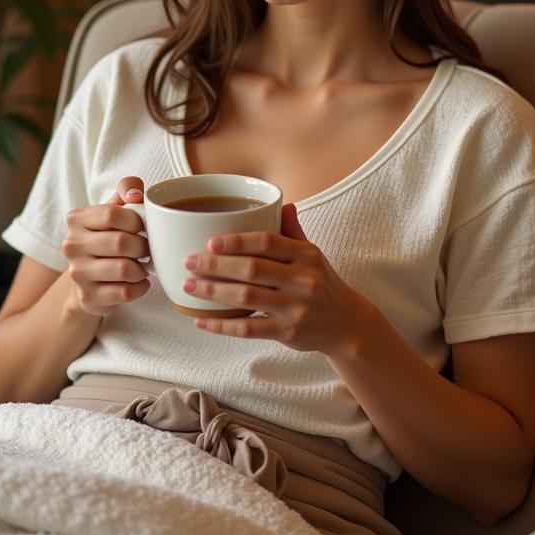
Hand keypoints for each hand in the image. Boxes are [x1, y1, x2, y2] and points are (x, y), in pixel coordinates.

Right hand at [62, 176, 151, 317]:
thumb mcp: (115, 208)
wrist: (89, 278)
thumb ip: (127, 190)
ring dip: (142, 268)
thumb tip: (136, 194)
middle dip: (143, 246)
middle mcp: (71, 245)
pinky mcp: (88, 297)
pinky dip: (141, 287)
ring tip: (143, 265)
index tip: (142, 227)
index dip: (136, 220)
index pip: (112, 214)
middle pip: (121, 243)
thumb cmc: (108, 236)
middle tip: (147, 248)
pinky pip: (126, 292)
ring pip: (124, 269)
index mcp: (76, 219)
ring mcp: (77, 273)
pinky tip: (139, 281)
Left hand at [182, 203, 372, 355]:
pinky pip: (248, 329)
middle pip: (252, 269)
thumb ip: (293, 230)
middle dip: (216, 265)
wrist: (346, 323)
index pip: (267, 242)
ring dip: (213, 291)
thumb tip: (281, 201)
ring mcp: (295, 308)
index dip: (237, 241)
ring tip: (189, 286)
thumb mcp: (312, 254)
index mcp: (306, 255)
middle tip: (189, 262)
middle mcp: (303, 280)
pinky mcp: (287, 333)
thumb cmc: (322, 283)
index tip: (210, 241)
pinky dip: (222, 326)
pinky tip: (201, 320)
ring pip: (247, 297)